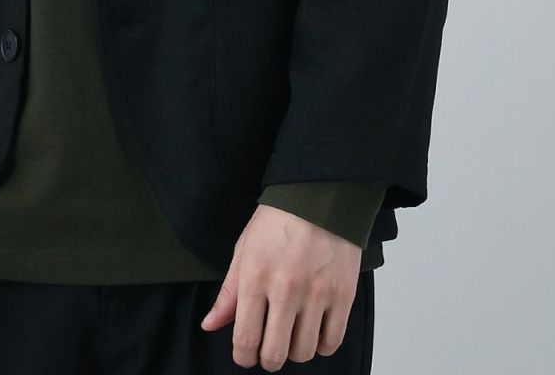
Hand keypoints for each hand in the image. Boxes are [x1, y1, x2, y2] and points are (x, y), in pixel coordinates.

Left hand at [199, 203, 361, 367]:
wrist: (318, 197)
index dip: (243, 357)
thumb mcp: (244, 251)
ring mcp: (317, 294)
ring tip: (292, 334)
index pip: (245, 340)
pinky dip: (322, 345)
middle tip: (269, 349)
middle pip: (275, 354)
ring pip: (304, 352)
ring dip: (295, 351)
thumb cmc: (278, 222)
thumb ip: (228, 294)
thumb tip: (210, 325)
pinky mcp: (343, 295)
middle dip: (268, 359)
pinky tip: (314, 330)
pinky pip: (332, 342)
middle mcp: (286, 289)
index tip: (246, 354)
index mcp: (255, 277)